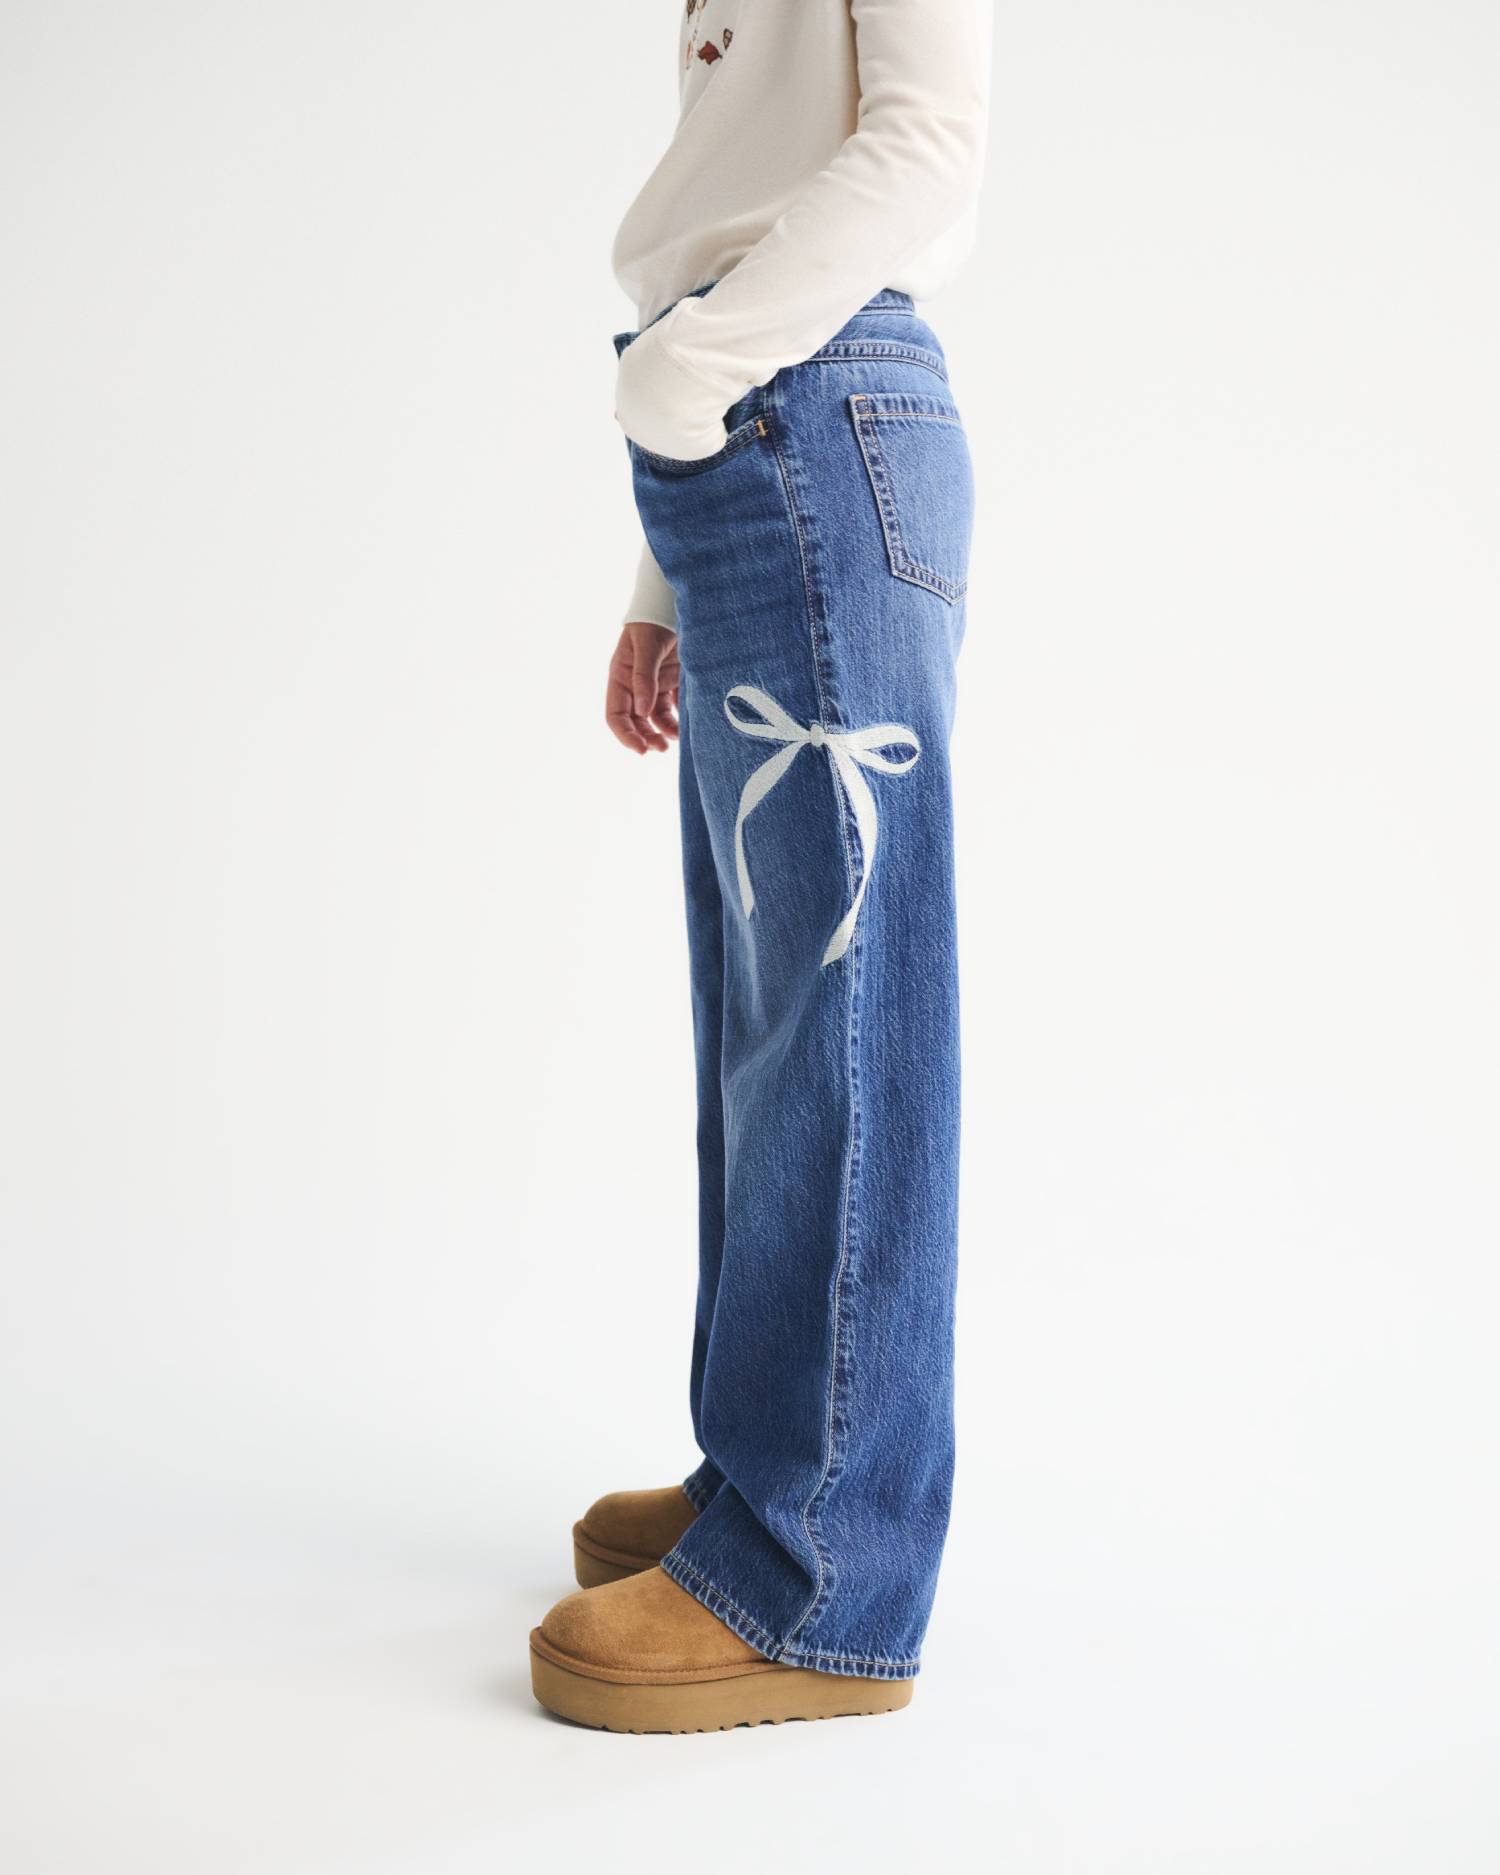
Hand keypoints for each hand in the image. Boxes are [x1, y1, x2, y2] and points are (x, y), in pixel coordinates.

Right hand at [605, 621, 679, 753]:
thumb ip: (644, 677)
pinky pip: (673, 707)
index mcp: (620, 676)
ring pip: (654, 718)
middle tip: (661, 749)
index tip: (641, 749)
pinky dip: (678, 719)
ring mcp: (654, 684)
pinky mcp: (673, 681)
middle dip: (645, 737)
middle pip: (635, 720)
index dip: (625, 735)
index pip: (616, 714)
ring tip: (675, 740)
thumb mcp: (646, 646)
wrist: (675, 602)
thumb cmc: (655, 619)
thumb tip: (642, 712)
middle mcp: (635, 684)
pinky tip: (686, 726)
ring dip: (662, 731)